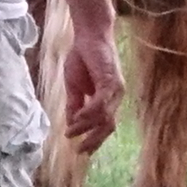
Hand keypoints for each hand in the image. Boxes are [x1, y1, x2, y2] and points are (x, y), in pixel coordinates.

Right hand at [57, 16, 124, 153]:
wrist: (88, 35)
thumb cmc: (82, 57)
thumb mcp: (74, 86)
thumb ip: (75, 105)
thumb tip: (71, 125)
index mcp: (108, 100)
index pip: (105, 125)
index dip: (94, 139)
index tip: (81, 151)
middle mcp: (116, 97)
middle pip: (108, 126)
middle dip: (94, 140)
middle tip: (80, 150)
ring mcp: (116, 89)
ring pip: (104, 117)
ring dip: (86, 127)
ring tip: (70, 132)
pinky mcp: (111, 81)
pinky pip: (101, 103)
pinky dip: (88, 113)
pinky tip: (77, 118)